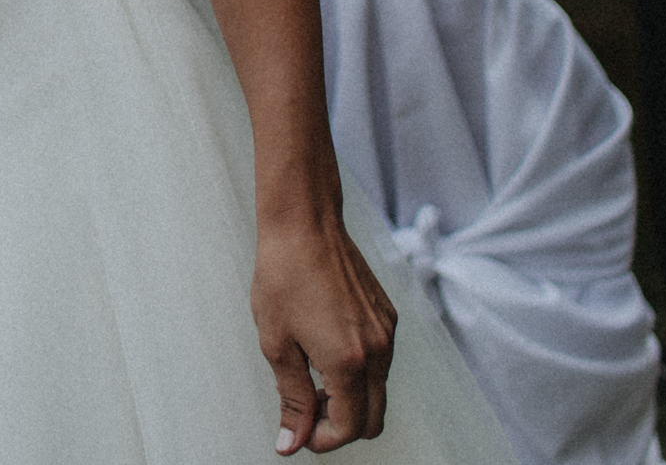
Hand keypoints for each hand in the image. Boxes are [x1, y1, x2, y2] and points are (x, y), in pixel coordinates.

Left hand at [251, 209, 396, 453]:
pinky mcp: (388, 316)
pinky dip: (359, 372)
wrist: (304, 224)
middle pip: (373, 419)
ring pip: (378, 391)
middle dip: (341, 426)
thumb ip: (292, 399)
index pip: (349, 427)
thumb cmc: (283, 277)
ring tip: (311, 374)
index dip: (322, 440)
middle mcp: (378, 350)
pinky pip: (381, 362)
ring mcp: (387, 332)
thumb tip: (291, 442)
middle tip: (307, 410)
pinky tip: (326, 349)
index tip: (299, 431)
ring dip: (350, 398)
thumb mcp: (277, 344)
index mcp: (349, 361)